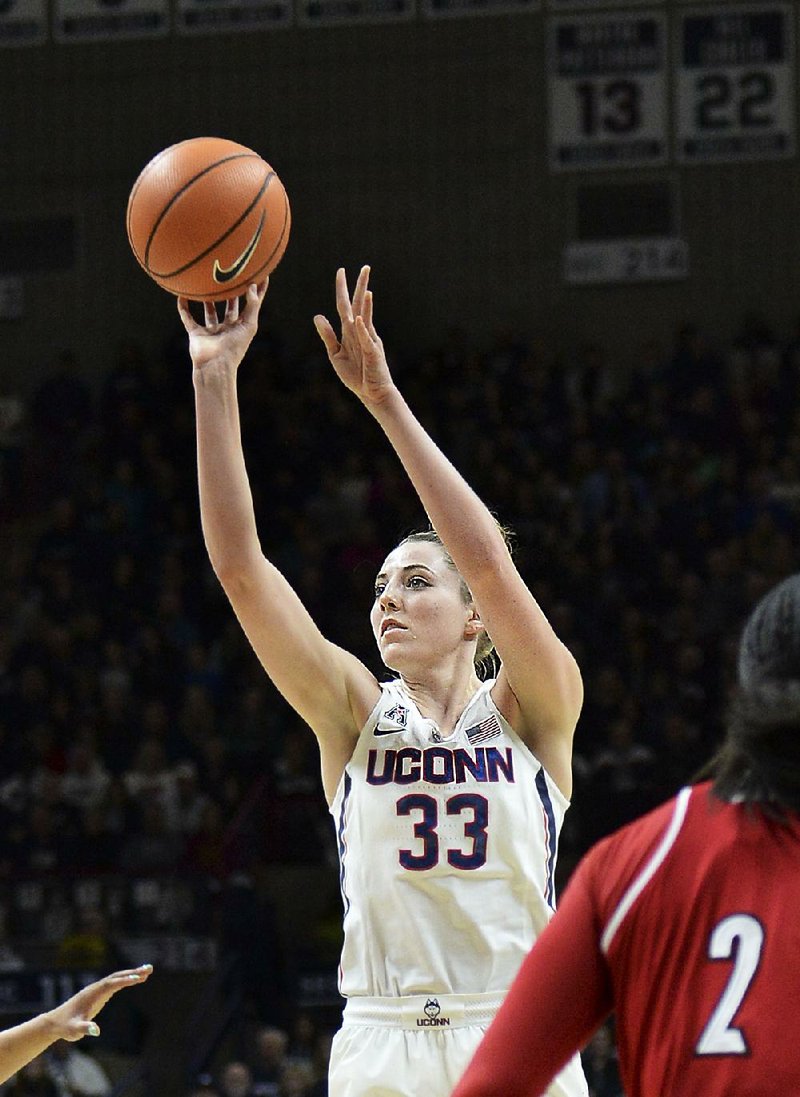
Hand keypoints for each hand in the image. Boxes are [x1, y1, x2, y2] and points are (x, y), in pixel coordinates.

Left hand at [44, 965, 152, 1041]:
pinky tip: (136, 979)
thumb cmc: (65, 1027)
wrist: (55, 1022)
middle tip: (149, 969)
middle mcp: (96, 988)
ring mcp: (97, 990)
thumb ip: (84, 1029)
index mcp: (92, 994)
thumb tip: (96, 1031)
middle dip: (133, 972)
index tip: (137, 977)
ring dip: (132, 973)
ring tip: (148, 971)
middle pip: (116, 977)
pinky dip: (126, 979)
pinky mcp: (99, 994)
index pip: (110, 984)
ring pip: (117, 978)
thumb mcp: (74, 1031)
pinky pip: (115, 983)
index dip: (124, 980)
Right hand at [178, 283, 267, 371]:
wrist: (215, 366)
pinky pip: (188, 318)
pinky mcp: (196, 334)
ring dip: (207, 298)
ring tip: (205, 281)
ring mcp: (212, 331)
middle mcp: (227, 328)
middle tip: (229, 274)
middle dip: (230, 292)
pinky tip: (181, 295)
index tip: (259, 274)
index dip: (256, 291)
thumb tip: (252, 285)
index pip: (251, 304)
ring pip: (209, 310)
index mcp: (242, 326)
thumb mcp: (249, 325)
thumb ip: (252, 305)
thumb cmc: (235, 348)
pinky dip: (183, 307)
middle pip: (230, 306)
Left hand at [314, 267, 393, 405]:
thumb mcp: (336, 354)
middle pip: (359, 305)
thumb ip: (328, 335)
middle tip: (365, 267)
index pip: (344, 306)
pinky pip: (366, 340)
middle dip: (361, 286)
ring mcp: (368, 340)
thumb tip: (317, 316)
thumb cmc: (356, 375)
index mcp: (350, 331)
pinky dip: (362, 330)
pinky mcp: (373, 353)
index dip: (342, 289)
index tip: (341, 271)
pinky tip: (359, 319)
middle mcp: (360, 331)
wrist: (371, 393)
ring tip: (367, 288)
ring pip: (366, 318)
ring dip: (365, 303)